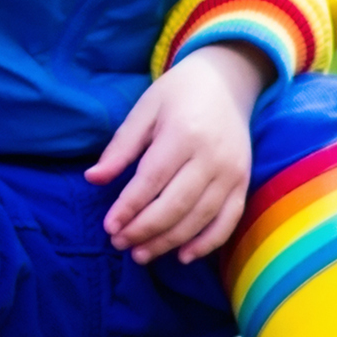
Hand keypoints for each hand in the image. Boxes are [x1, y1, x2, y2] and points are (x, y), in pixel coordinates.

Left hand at [86, 45, 267, 264]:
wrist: (227, 80)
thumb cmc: (179, 94)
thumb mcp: (145, 110)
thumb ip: (121, 147)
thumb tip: (93, 179)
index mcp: (183, 134)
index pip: (151, 180)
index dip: (129, 207)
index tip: (109, 226)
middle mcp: (211, 157)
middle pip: (175, 205)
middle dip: (144, 230)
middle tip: (119, 243)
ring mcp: (231, 173)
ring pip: (199, 218)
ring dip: (168, 242)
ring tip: (141, 254)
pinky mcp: (243, 183)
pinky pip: (227, 221)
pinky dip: (207, 243)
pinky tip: (183, 256)